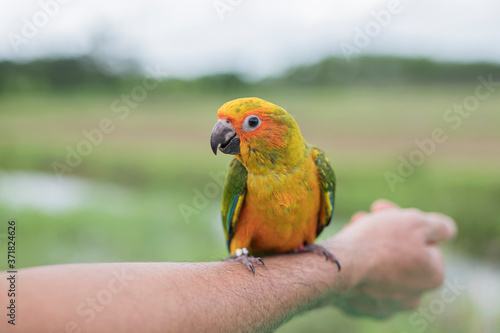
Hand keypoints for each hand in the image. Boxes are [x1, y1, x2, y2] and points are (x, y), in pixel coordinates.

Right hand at [324, 200, 456, 317]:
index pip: (423, 241)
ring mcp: (387, 306)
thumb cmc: (379, 242)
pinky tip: (346, 256)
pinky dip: (357, 269)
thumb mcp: (416, 221)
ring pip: (382, 270)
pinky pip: (362, 283)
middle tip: (363, 217)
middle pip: (402, 256)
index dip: (403, 222)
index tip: (381, 209)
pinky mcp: (360, 309)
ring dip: (371, 250)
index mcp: (434, 276)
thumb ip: (440, 226)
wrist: (338, 268)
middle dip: (385, 234)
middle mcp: (414, 297)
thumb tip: (447, 231)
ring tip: (351, 233)